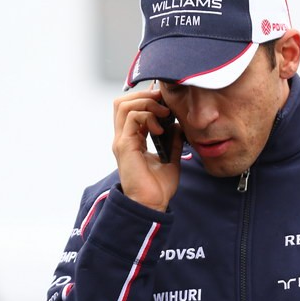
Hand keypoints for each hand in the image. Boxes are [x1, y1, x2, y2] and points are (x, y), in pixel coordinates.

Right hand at [112, 88, 182, 211]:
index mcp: (131, 140)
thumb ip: (173, 142)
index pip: (130, 109)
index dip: (146, 100)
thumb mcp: (170, 159)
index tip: (165, 102)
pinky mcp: (124, 146)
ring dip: (146, 103)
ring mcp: (121, 141)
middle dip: (144, 96)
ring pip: (124, 105)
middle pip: (122, 102)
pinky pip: (132, 118)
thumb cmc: (158, 188)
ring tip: (163, 113)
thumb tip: (178, 126)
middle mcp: (123, 138)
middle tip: (163, 101)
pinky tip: (160, 128)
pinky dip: (147, 116)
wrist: (152, 204)